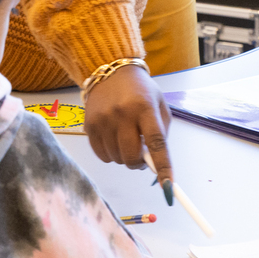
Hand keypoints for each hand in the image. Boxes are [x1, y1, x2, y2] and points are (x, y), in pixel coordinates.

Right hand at [83, 66, 174, 190]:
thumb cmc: (140, 91)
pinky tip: (113, 140)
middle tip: (141, 155)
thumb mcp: (158, 103)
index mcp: (145, 107)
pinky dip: (110, 155)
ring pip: (116, 158)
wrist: (110, 71)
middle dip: (139, 162)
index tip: (169, 186)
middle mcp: (122, 113)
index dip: (163, 166)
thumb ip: (160, 132)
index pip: (156, 142)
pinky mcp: (89, 125)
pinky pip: (102, 156)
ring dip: (124, 157)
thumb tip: (156, 164)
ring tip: (126, 140)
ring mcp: (103, 120)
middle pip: (131, 156)